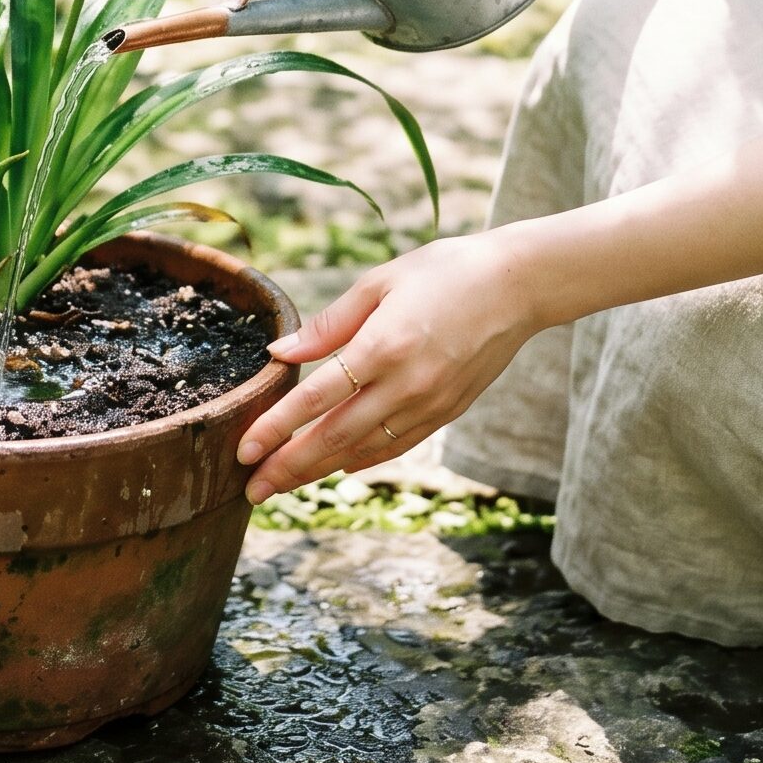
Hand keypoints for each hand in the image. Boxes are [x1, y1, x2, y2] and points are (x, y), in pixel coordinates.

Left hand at [234, 234, 540, 502]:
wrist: (517, 286)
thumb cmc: (444, 271)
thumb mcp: (381, 282)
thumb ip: (329, 323)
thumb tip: (281, 353)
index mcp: (384, 345)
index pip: (318, 398)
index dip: (278, 428)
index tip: (245, 450)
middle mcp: (407, 384)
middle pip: (336, 437)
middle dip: (289, 467)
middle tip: (252, 490)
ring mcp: (430, 404)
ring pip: (365, 449)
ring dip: (320, 471)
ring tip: (283, 485)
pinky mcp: (447, 412)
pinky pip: (397, 445)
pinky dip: (363, 460)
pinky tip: (337, 467)